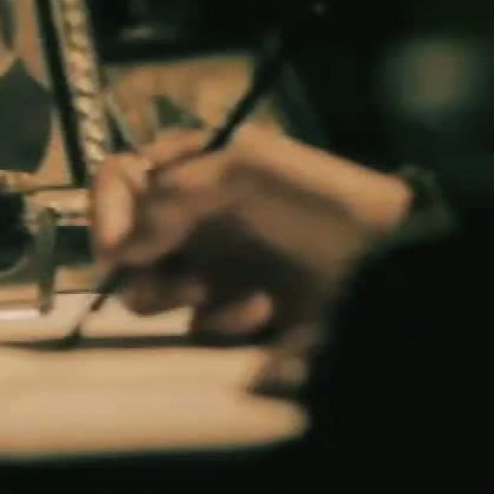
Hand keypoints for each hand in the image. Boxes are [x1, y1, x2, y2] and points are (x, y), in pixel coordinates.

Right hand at [90, 124, 412, 339]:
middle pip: (120, 245)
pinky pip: (192, 326)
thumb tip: (120, 245)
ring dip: (182, 297)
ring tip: (239, 301)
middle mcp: (188, 216)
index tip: (116, 247)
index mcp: (192, 168)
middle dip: (143, 270)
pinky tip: (262, 312)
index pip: (120, 179)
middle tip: (185, 286)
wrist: (387, 261)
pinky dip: (223, 321)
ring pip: (148, 292)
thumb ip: (173, 192)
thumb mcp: (247, 167)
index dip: (106, 210)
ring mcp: (204, 264)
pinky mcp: (224, 311)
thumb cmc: (318, 201)